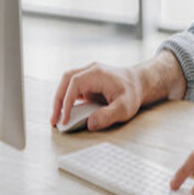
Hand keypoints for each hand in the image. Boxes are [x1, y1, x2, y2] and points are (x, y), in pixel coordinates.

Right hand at [50, 51, 186, 131]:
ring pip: (66, 83)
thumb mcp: (125, 107)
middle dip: (57, 100)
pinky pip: (72, 89)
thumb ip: (108, 115)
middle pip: (66, 80)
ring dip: (59, 99)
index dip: (66, 102)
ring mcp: (88, 75)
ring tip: (56, 119)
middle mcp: (90, 71)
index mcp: (98, 73)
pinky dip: (66, 100)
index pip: (74, 84)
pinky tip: (65, 114)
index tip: (64, 119)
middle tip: (54, 120)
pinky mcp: (87, 83)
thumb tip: (90, 124)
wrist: (139, 83)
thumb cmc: (133, 93)